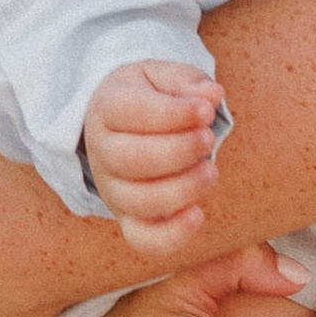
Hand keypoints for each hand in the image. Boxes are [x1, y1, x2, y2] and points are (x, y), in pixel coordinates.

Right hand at [84, 60, 226, 261]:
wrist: (124, 127)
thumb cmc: (150, 98)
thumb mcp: (163, 77)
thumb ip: (187, 81)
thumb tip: (212, 94)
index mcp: (107, 108)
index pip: (130, 112)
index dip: (173, 114)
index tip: (206, 111)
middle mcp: (102, 152)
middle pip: (130, 159)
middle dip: (178, 151)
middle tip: (208, 139)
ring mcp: (112, 189)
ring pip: (139, 200)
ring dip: (182, 189)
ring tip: (210, 170)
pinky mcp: (128, 218)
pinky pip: (143, 239)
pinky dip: (172, 235)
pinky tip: (198, 214)